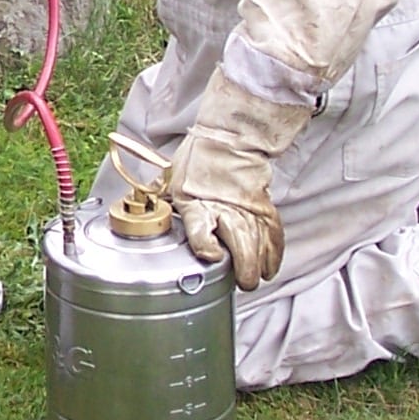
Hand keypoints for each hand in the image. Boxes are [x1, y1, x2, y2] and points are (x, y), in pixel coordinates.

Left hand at [163, 71, 311, 290]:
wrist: (229, 137)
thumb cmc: (197, 161)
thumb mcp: (170, 181)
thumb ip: (161, 204)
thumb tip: (143, 216)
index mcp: (194, 201)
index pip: (200, 225)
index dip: (205, 243)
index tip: (212, 255)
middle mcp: (223, 206)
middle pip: (239, 239)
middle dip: (244, 264)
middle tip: (243, 282)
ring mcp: (246, 207)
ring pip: (258, 239)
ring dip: (259, 262)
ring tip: (255, 279)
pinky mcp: (264, 206)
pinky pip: (273, 232)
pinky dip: (275, 251)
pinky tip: (270, 267)